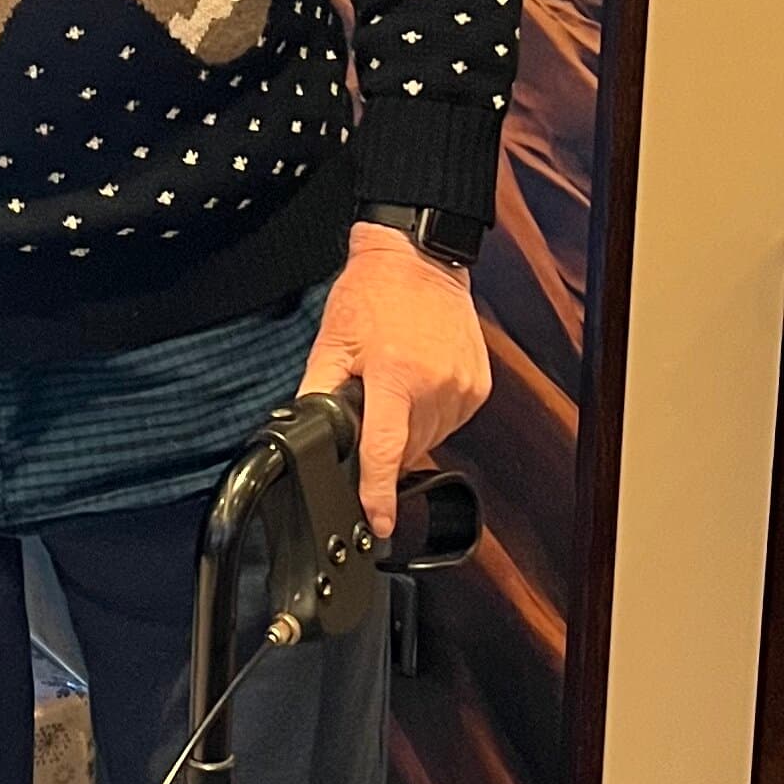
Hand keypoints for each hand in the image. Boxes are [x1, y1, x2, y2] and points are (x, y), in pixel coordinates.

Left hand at [301, 226, 490, 536]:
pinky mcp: (478, 387)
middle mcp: (436, 387)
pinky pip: (448, 421)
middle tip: (372, 403)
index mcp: (396, 377)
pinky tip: (417, 382)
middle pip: (405, 449)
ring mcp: (463, 388)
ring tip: (395, 383)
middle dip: (383, 441)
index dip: (379, 495)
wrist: (420, 260)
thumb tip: (305, 437)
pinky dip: (429, 414)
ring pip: (428, 439)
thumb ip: (317, 395)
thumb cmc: (372, 295)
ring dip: (407, 428)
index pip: (386, 452)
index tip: (379, 524)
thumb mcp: (330, 343)